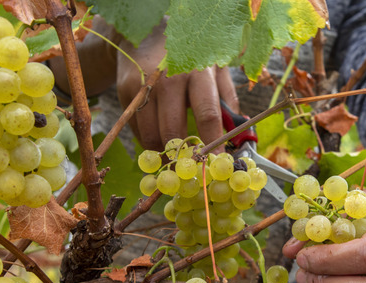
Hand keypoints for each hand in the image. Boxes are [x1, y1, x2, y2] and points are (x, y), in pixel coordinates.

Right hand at [49, 17, 238, 150]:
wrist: (148, 35)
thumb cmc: (190, 57)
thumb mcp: (216, 70)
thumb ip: (228, 100)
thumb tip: (239, 131)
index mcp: (198, 74)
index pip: (208, 114)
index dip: (212, 142)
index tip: (216, 161)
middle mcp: (170, 80)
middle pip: (174, 131)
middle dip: (183, 154)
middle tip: (191, 164)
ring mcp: (145, 87)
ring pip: (152, 136)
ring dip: (163, 151)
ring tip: (174, 151)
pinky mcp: (126, 93)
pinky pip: (137, 130)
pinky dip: (148, 139)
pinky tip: (158, 132)